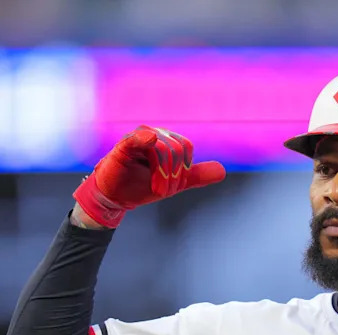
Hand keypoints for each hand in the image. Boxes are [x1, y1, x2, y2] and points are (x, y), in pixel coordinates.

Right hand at [73, 125, 225, 227]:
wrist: (115, 196)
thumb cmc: (142, 186)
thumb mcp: (174, 183)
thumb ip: (196, 176)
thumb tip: (222, 172)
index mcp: (166, 141)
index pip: (186, 148)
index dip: (183, 169)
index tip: (172, 187)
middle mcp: (153, 135)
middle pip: (177, 148)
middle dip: (174, 174)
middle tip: (163, 190)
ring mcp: (138, 139)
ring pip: (163, 149)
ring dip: (162, 174)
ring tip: (155, 188)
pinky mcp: (123, 146)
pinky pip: (136, 138)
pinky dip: (143, 138)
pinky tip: (148, 139)